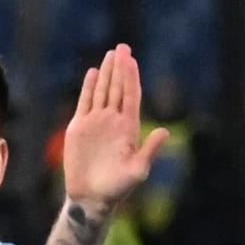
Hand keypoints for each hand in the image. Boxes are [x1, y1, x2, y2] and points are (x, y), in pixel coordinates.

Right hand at [62, 44, 168, 206]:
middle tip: (122, 47)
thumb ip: (150, 150)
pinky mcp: (80, 128)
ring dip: (106, 73)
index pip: (131, 96)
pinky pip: (85, 102)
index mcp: (129, 127)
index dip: (131, 77)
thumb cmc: (118, 188)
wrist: (92, 197)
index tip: (132, 60)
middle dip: (120, 67)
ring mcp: (96, 122)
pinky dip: (88, 87)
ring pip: (102, 91)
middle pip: (117, 88)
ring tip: (110, 54)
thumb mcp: (138, 170)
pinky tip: (92, 73)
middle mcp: (113, 121)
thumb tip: (165, 131)